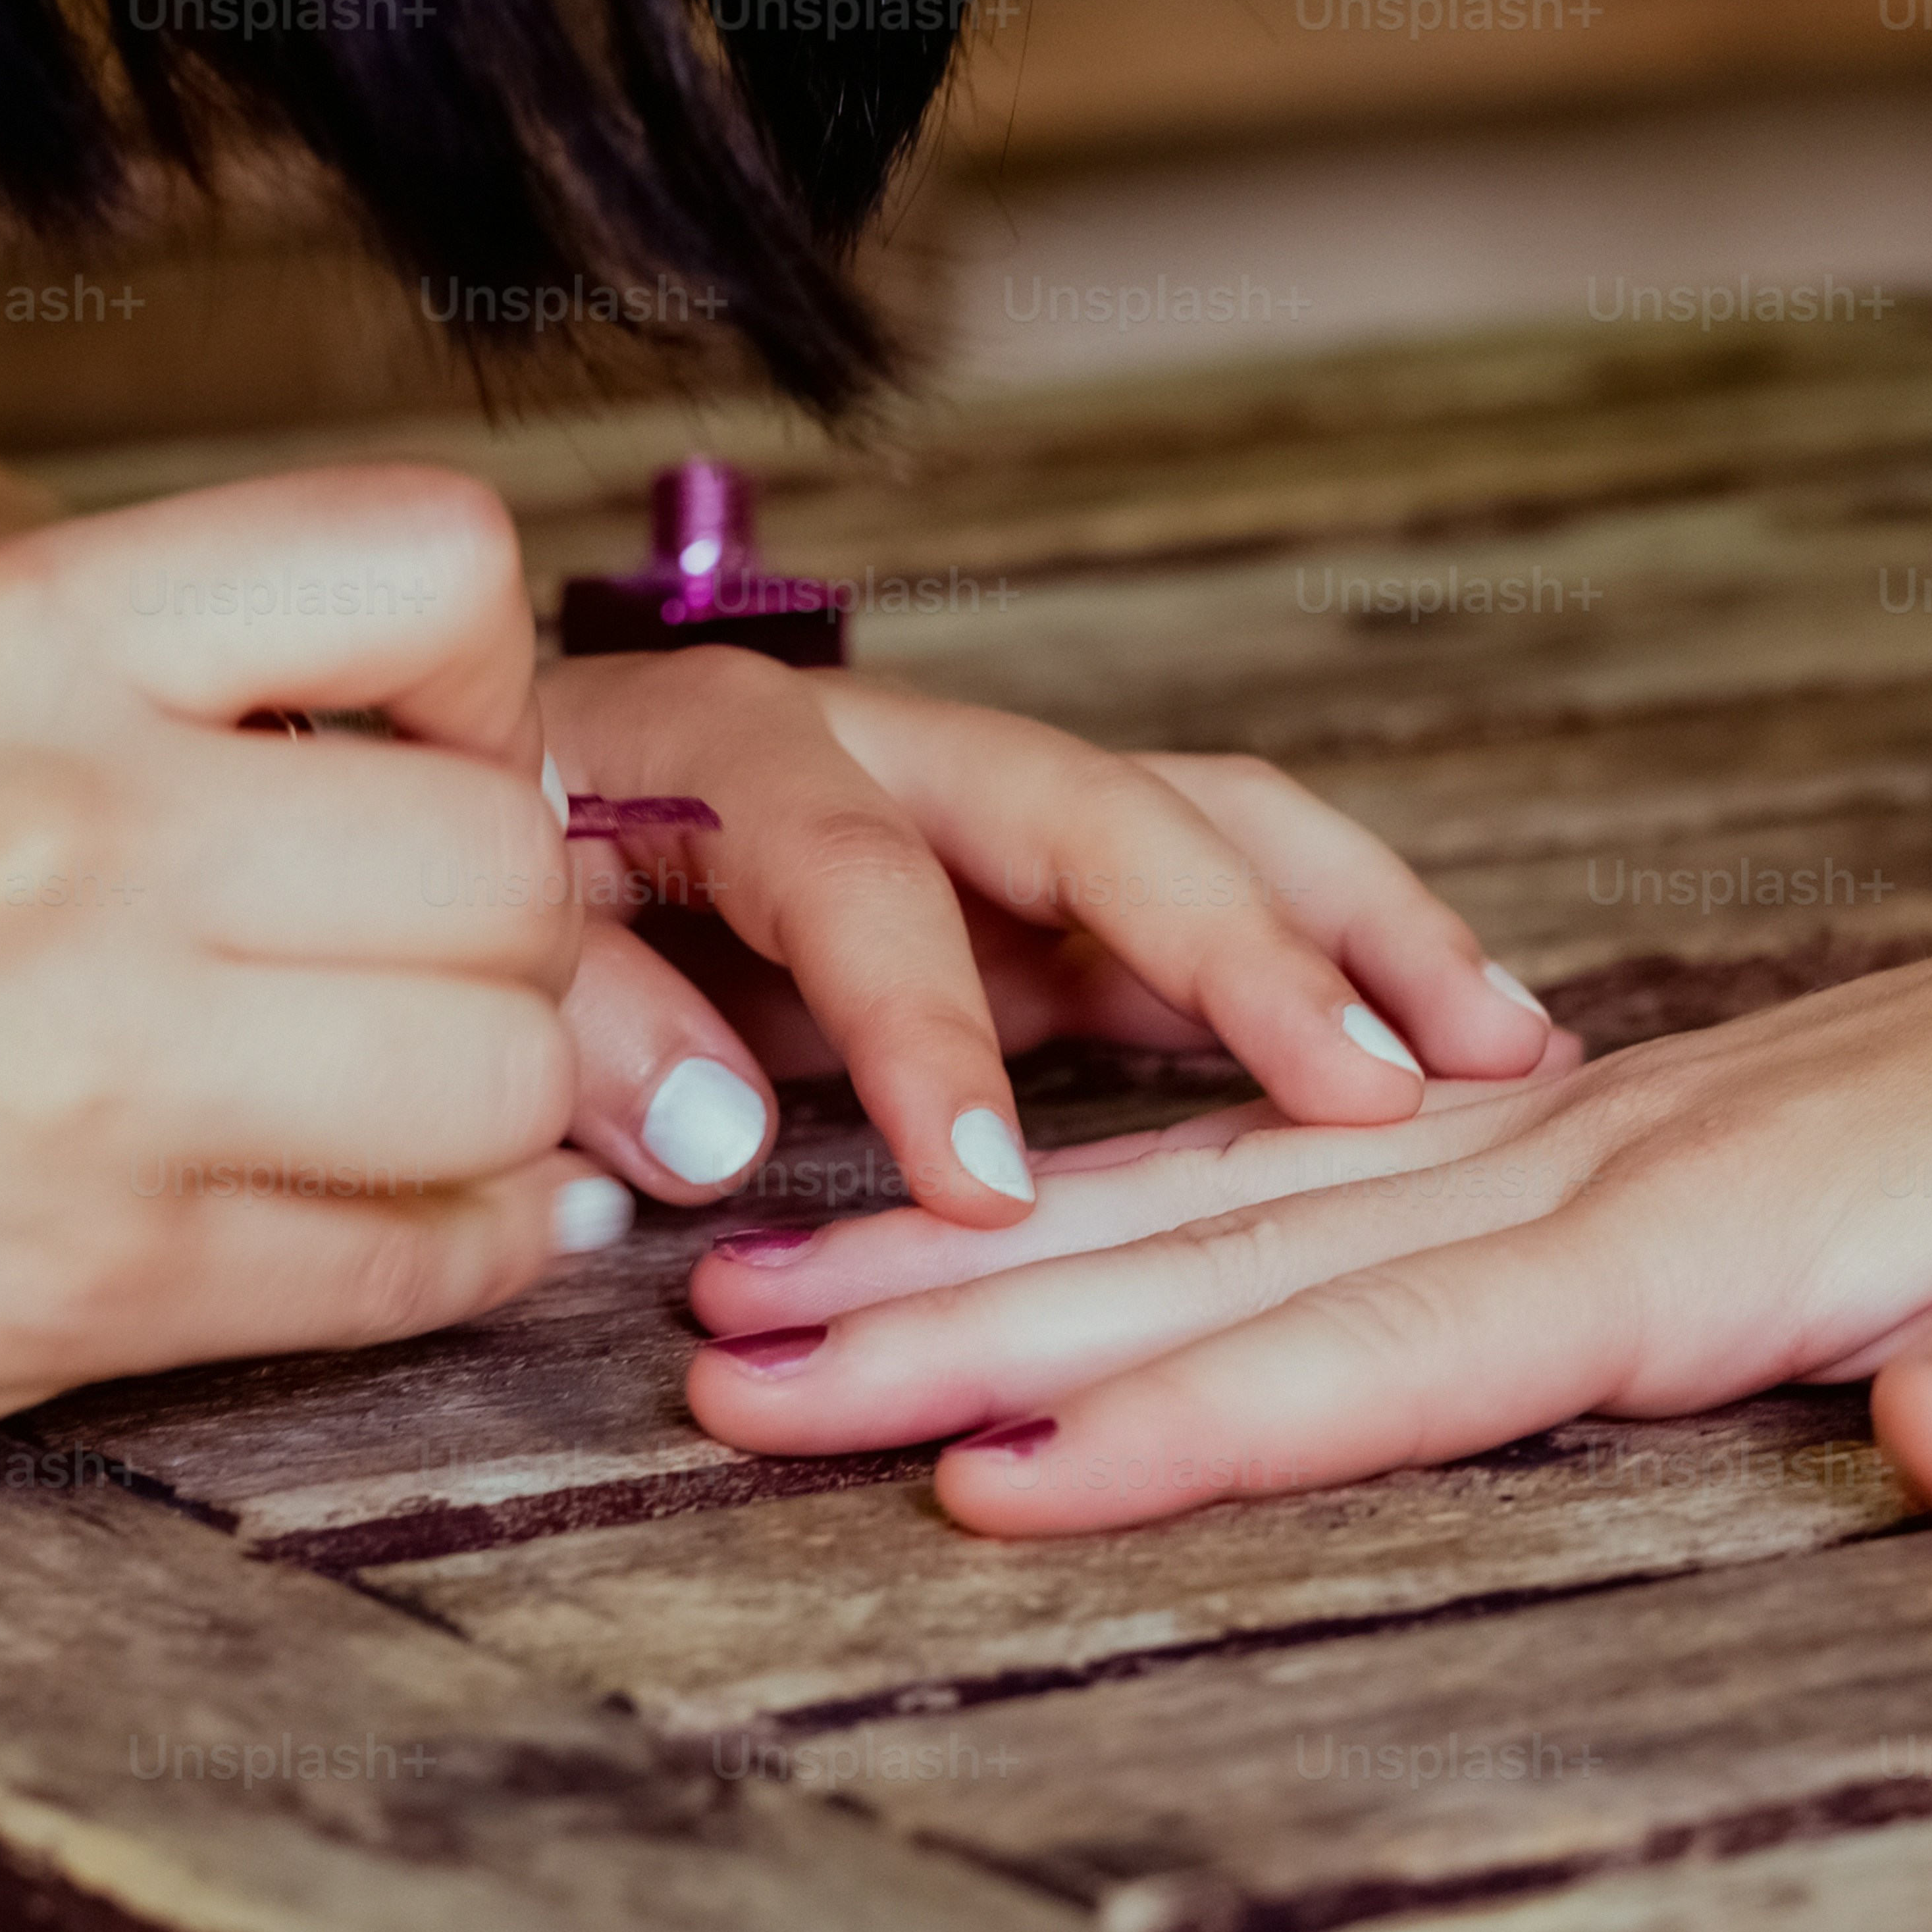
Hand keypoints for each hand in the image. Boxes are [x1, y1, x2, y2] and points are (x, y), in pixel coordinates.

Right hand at [0, 468, 604, 1497]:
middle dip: (508, 944)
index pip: (428, 560)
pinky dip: (453, 1254)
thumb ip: (127, 708)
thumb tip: (424, 762)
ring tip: (400, 1121)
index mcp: (9, 636)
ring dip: (496, 1113)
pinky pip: (429, 1258)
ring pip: (505, 1070)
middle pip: (504, 863)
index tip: (423, 777)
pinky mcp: (95, 1278)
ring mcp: (94, 1058)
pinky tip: (377, 1231)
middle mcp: (76, 821)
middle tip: (421, 990)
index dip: (487, 687)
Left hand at [531, 655, 1561, 1225]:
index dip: (919, 1023)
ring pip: (1199, 823)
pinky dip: (1326, 965)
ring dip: (1347, 932)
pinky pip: (1200, 902)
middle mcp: (882, 744)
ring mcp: (976, 806)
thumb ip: (583, 1024)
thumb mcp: (479, 943)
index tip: (983, 1187)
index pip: (854, 873)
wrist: (438, 795)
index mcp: (721, 750)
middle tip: (1365, 1088)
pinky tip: (1441, 1048)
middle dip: (1241, 945)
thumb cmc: (460, 873)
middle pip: (1097, 806)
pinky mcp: (1025, 881)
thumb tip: (710, 1139)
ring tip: (1493, 1047)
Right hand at [677, 813, 1931, 1531]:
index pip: (1394, 1351)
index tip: (975, 1476)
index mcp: (1712, 1226)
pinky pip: (1302, 1163)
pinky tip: (1016, 1223)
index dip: (1184, 1429)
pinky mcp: (1596, 1125)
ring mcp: (1578, 1127)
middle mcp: (1598, 1159)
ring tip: (766, 1289)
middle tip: (723, 1368)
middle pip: (1229, 1261)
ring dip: (992, 1249)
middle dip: (965, 1324)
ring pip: (1221, 1198)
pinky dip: (1135, 1196)